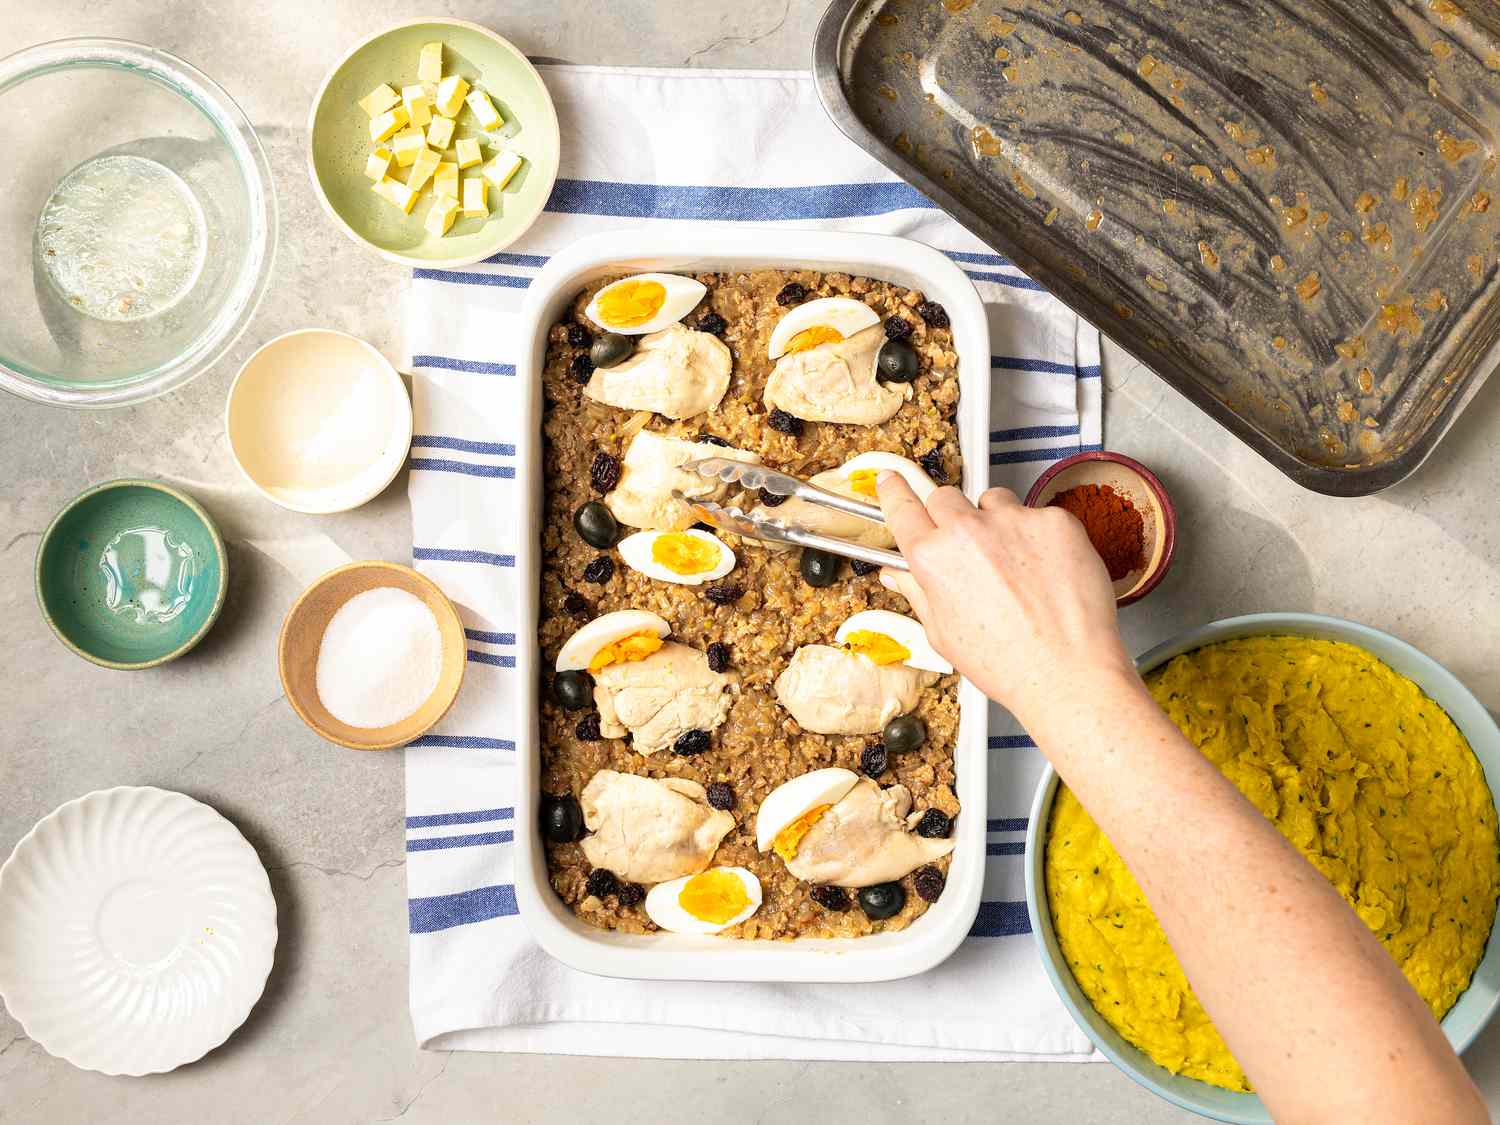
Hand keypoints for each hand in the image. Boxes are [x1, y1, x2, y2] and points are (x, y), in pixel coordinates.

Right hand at [875, 472, 1135, 722]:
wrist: (1067, 672)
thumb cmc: (1006, 663)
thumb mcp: (943, 634)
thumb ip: (918, 593)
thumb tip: (897, 574)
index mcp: (933, 559)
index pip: (902, 507)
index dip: (895, 491)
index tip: (892, 480)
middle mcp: (968, 531)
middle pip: (946, 497)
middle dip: (951, 518)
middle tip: (969, 549)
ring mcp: (1014, 521)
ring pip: (993, 500)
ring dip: (996, 522)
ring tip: (1014, 565)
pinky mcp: (1054, 520)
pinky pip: (1036, 514)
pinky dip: (1038, 536)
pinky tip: (1045, 571)